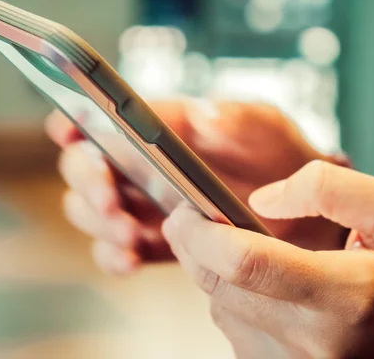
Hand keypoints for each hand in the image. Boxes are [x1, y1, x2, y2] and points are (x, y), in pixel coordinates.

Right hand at [45, 99, 349, 273]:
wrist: (303, 209)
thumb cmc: (280, 157)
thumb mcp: (267, 127)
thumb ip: (237, 117)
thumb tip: (203, 115)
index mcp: (161, 127)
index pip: (103, 117)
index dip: (76, 120)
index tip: (70, 130)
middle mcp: (143, 164)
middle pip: (85, 169)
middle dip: (90, 182)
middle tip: (112, 197)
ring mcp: (147, 206)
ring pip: (93, 212)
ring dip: (100, 221)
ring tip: (129, 229)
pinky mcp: (157, 242)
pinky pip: (118, 250)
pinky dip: (115, 255)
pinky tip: (132, 258)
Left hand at [162, 160, 373, 357]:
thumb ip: (329, 189)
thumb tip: (261, 201)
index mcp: (348, 297)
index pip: (250, 264)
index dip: (204, 233)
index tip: (185, 209)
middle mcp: (314, 344)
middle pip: (221, 286)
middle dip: (196, 246)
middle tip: (196, 217)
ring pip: (220, 306)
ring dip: (221, 272)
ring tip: (255, 255)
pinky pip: (232, 327)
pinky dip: (235, 298)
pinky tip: (267, 288)